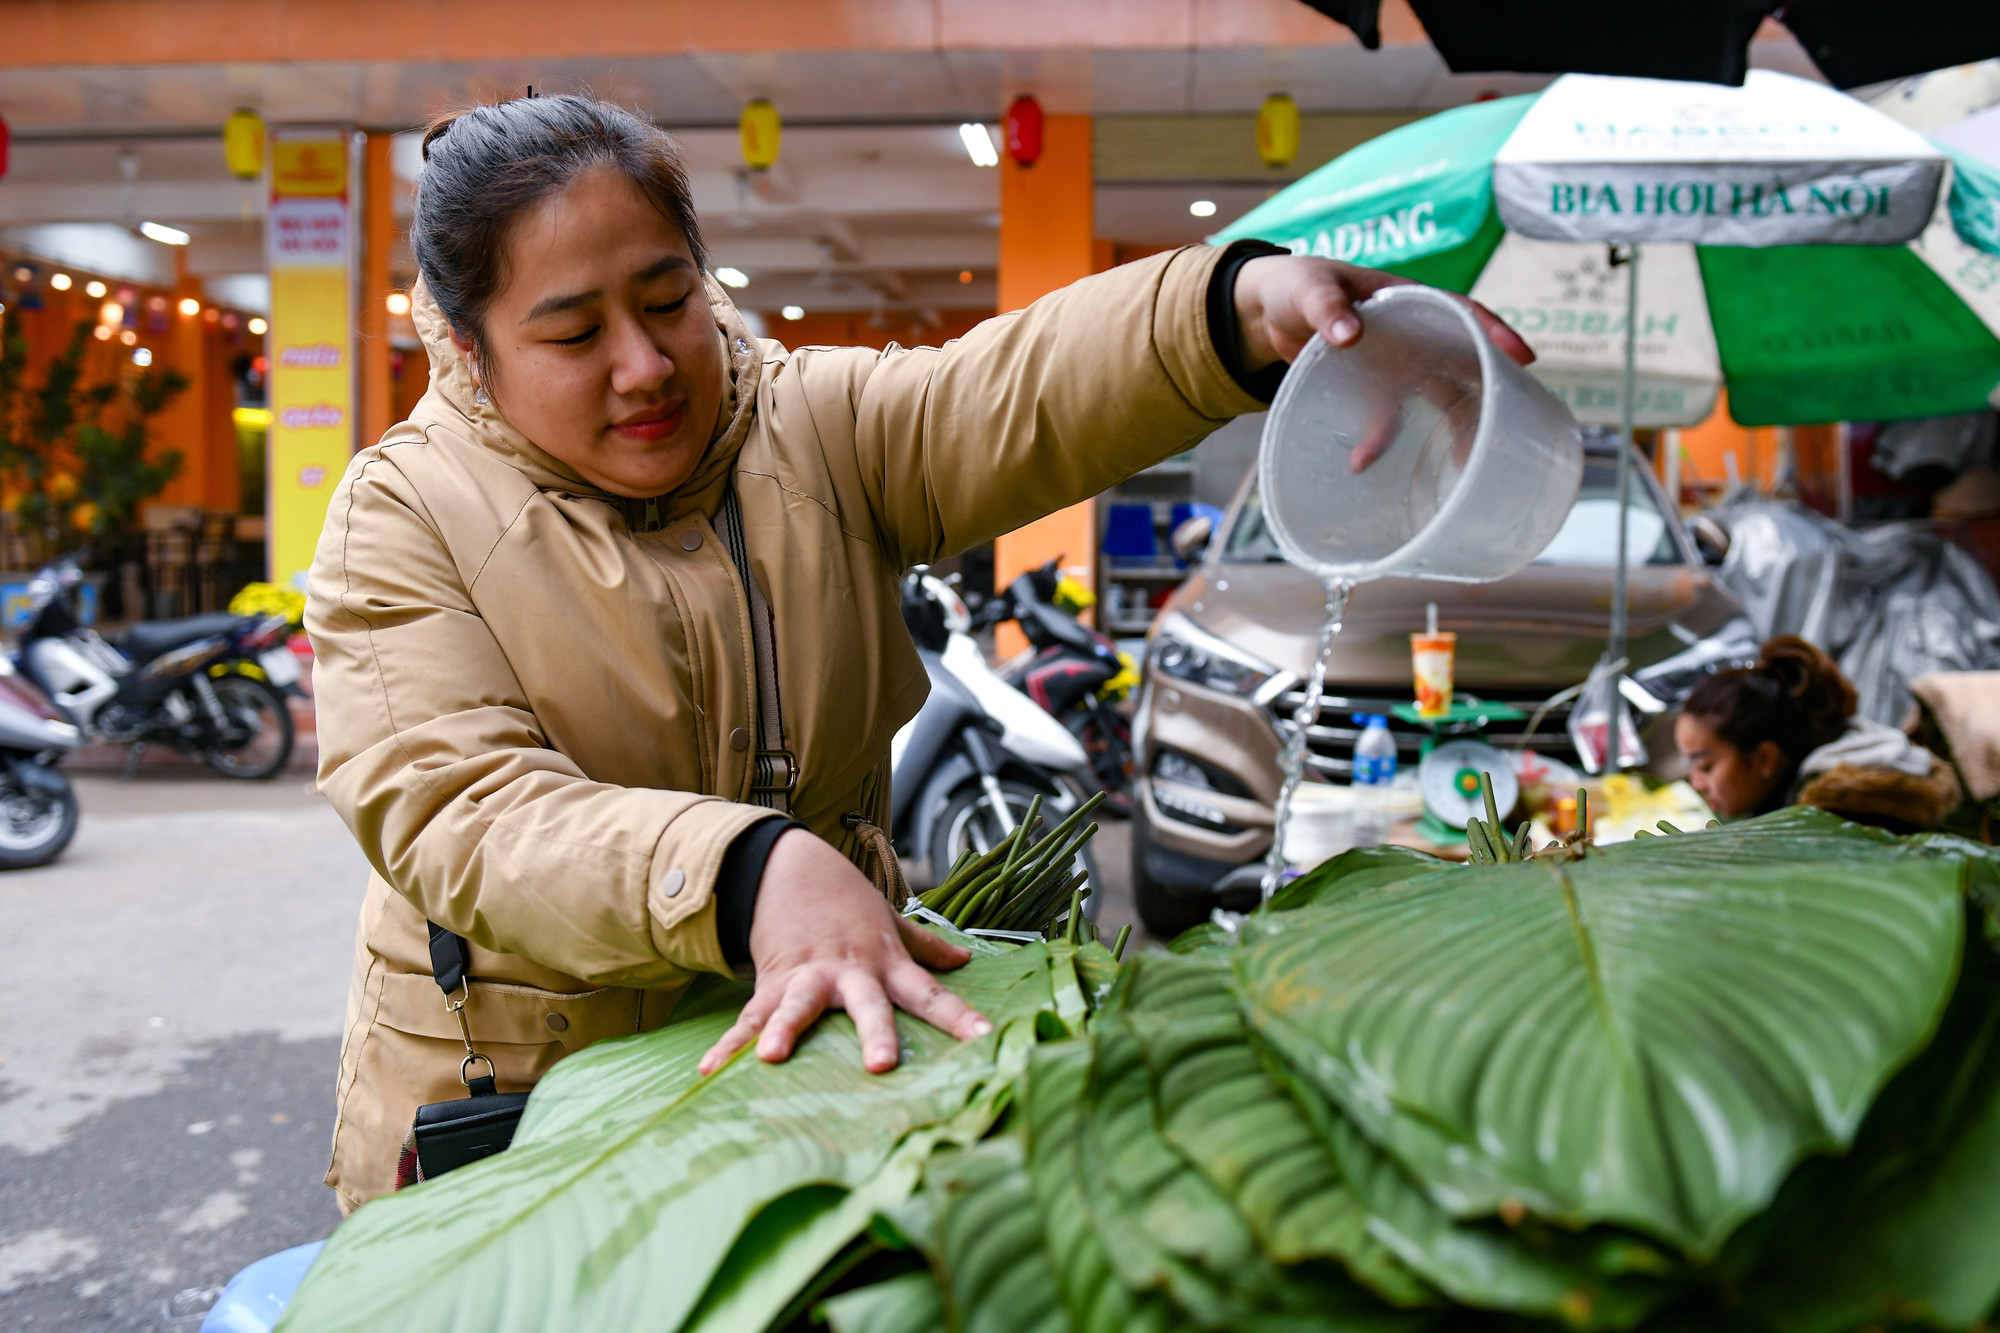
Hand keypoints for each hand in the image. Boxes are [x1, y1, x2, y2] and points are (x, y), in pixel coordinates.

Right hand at [698, 828, 991, 1075]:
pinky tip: (709, 1071)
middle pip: (867, 1006)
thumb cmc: (846, 904)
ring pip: (797, 1007)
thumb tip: (965, 960)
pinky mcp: (770, 982)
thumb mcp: (889, 920)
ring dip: (785, 1031)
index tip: (983, 1039)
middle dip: (875, 1033)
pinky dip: (728, 1045)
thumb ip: (925, 946)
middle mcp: (849, 972)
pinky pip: (748, 1018)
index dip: (958, 1016)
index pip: (930, 993)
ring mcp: (807, 977)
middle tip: (881, 1064)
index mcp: (885, 962)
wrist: (791, 868)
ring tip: (771, 1058)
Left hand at [1231, 255, 1533, 472]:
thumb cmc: (1299, 286)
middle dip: (1485, 398)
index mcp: (1411, 301)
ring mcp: (1397, 365)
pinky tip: (1362, 464)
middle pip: (1463, 366)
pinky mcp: (1373, 390)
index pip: (1463, 314)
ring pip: (1436, 399)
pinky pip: (1387, 419)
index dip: (1495, 334)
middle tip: (1497, 435)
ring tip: (1460, 463)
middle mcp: (1414, 335)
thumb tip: (1350, 334)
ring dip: (1450, 430)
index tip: (1523, 358)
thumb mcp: (1310, 289)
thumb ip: (1327, 308)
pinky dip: (1379, 443)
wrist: (1270, 311)